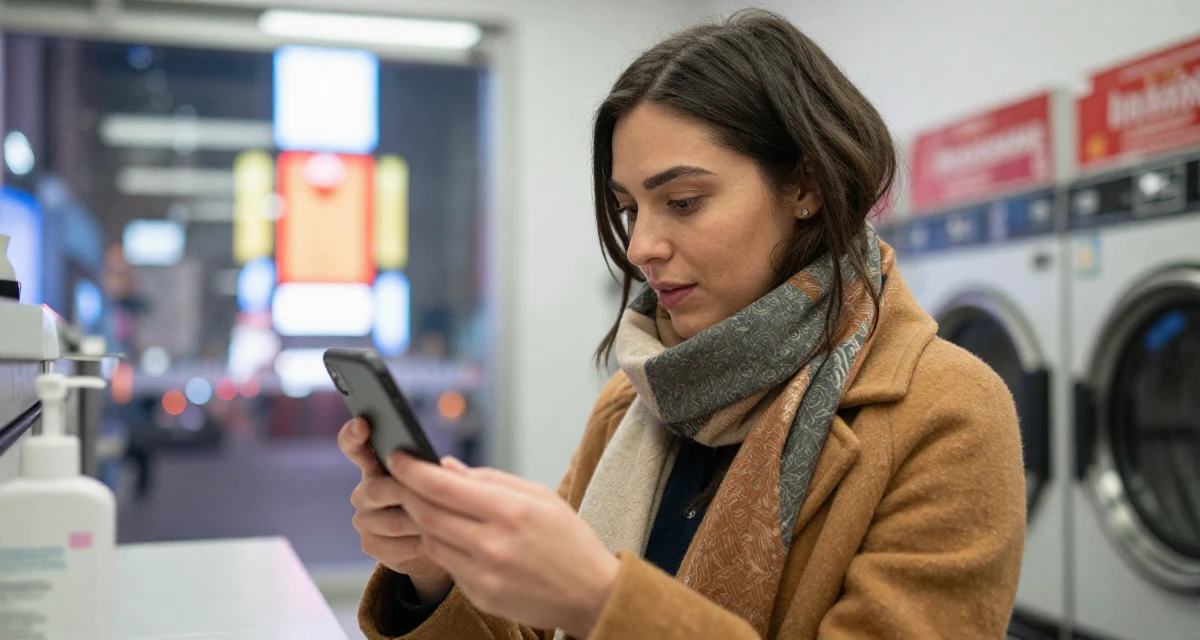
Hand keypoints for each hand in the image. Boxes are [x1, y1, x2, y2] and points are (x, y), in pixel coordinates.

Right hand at [338, 418, 452, 602]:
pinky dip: (415, 545)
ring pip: (389, 521)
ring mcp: (365, 519)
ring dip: (418, 522)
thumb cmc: (442, 500)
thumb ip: (442, 471)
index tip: (362, 424)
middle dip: (406, 494)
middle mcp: (365, 490)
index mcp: (379, 464)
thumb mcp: (445, 480)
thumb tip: (445, 465)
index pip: (354, 446)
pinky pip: (390, 545)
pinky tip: (432, 542)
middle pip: (376, 490)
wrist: (442, 539)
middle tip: (432, 497)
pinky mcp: (370, 545)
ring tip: (443, 523)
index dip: (354, 435)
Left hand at [388, 451, 619, 637]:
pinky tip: (452, 534)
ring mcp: (484, 576)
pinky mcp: (480, 596)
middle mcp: (493, 545)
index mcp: (510, 512)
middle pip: (426, 514)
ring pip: (431, 540)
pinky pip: (447, 565)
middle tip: (399, 477)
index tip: (397, 457)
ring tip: (425, 503)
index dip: (412, 470)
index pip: (443, 487)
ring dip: (422, 519)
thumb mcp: (539, 496)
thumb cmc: (569, 539)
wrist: (591, 594)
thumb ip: (489, 479)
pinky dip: (442, 545)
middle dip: (407, 492)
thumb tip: (445, 467)